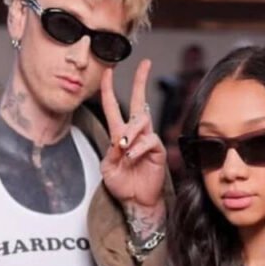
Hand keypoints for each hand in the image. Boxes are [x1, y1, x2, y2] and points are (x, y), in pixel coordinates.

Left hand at [100, 60, 166, 211]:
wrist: (136, 201)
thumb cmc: (122, 185)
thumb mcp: (107, 169)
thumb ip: (110, 153)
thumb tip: (119, 141)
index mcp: (119, 135)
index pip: (113, 107)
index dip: (109, 89)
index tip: (108, 71)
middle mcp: (134, 134)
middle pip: (139, 101)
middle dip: (140, 81)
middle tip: (145, 63)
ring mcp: (147, 140)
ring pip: (141, 121)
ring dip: (130, 132)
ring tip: (123, 147)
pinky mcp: (157, 150)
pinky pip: (149, 141)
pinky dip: (137, 149)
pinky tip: (132, 158)